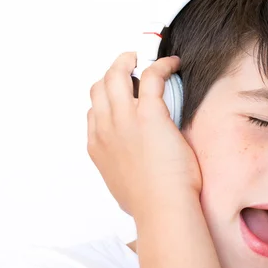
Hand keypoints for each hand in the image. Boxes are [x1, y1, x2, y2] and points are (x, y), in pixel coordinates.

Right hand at [87, 53, 201, 219]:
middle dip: (111, 72)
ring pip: (117, 75)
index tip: (120, 97)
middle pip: (99, 87)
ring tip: (139, 57)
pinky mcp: (150, 115)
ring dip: (127, 60)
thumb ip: (122, 172)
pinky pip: (152, 76)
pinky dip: (162, 65)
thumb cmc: (148, 205)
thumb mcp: (122, 187)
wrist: (161, 210)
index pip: (94, 112)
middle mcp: (106, 129)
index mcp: (98, 147)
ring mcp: (125, 120)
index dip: (105, 100)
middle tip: (126, 65)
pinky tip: (173, 64)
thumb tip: (131, 172)